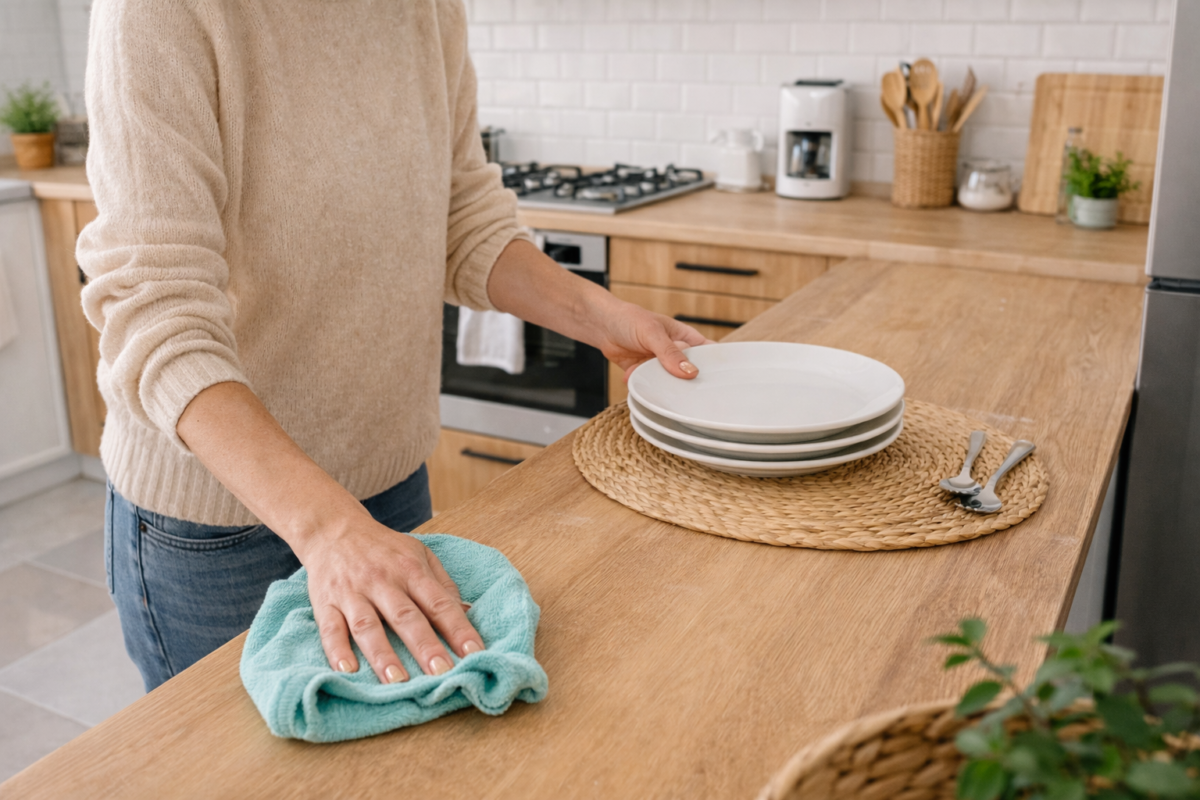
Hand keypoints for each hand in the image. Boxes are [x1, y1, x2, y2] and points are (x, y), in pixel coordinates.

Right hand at [299, 509, 483, 682]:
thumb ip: (442, 585)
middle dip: (425, 646)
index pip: (439, 602)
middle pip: (406, 616)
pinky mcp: (325, 602)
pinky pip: (330, 628)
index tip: (475, 653)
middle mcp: (383, 581)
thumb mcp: (419, 554)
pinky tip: (347, 670)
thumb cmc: (384, 548)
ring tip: (397, 681)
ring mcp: (352, 592)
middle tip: (441, 673)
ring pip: (368, 626)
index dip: (458, 628)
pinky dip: (337, 650)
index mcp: (411, 569)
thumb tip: (467, 613)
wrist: (334, 528)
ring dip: (382, 654)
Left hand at [592, 297, 713, 382]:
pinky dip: (639, 382)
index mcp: (686, 338)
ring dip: (656, 381)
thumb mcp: (653, 333)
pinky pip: (649, 384)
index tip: (716, 381)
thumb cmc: (630, 319)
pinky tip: (630, 373)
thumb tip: (690, 372)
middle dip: (683, 381)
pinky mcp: (645, 373)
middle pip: (690, 373)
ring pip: (668, 382)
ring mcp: (661, 364)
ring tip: (644, 371)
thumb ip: (670, 353)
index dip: (715, 366)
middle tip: (676, 385)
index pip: (709, 353)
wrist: (602, 325)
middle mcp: (676, 353)